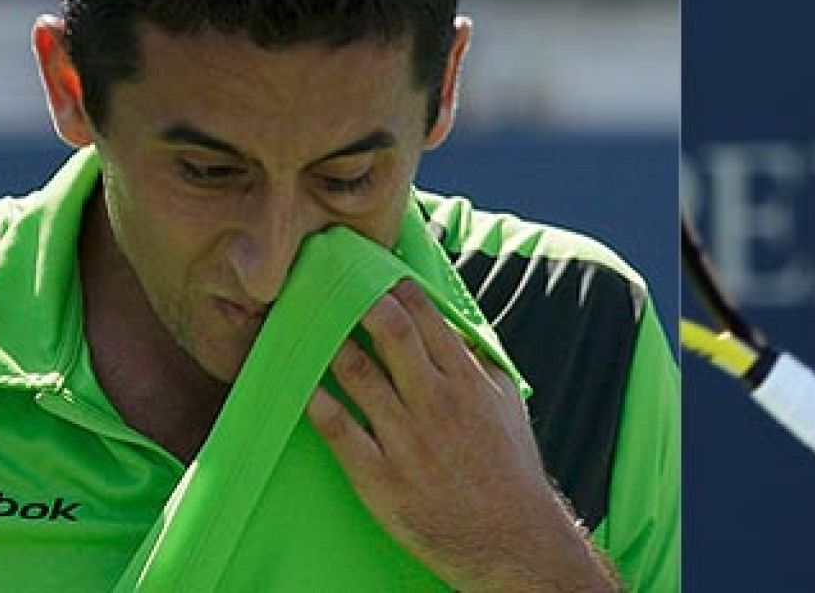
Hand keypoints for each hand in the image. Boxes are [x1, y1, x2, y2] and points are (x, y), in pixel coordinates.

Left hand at [306, 279, 617, 590]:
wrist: (509, 538)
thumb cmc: (508, 468)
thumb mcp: (506, 404)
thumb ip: (479, 362)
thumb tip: (454, 326)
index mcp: (468, 382)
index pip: (427, 319)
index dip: (398, 290)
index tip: (378, 276)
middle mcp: (436, 404)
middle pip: (390, 334)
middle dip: (361, 302)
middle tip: (336, 285)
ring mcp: (406, 440)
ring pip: (358, 374)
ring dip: (332, 345)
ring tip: (312, 327)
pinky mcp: (380, 477)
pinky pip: (339, 429)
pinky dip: (319, 402)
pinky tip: (305, 386)